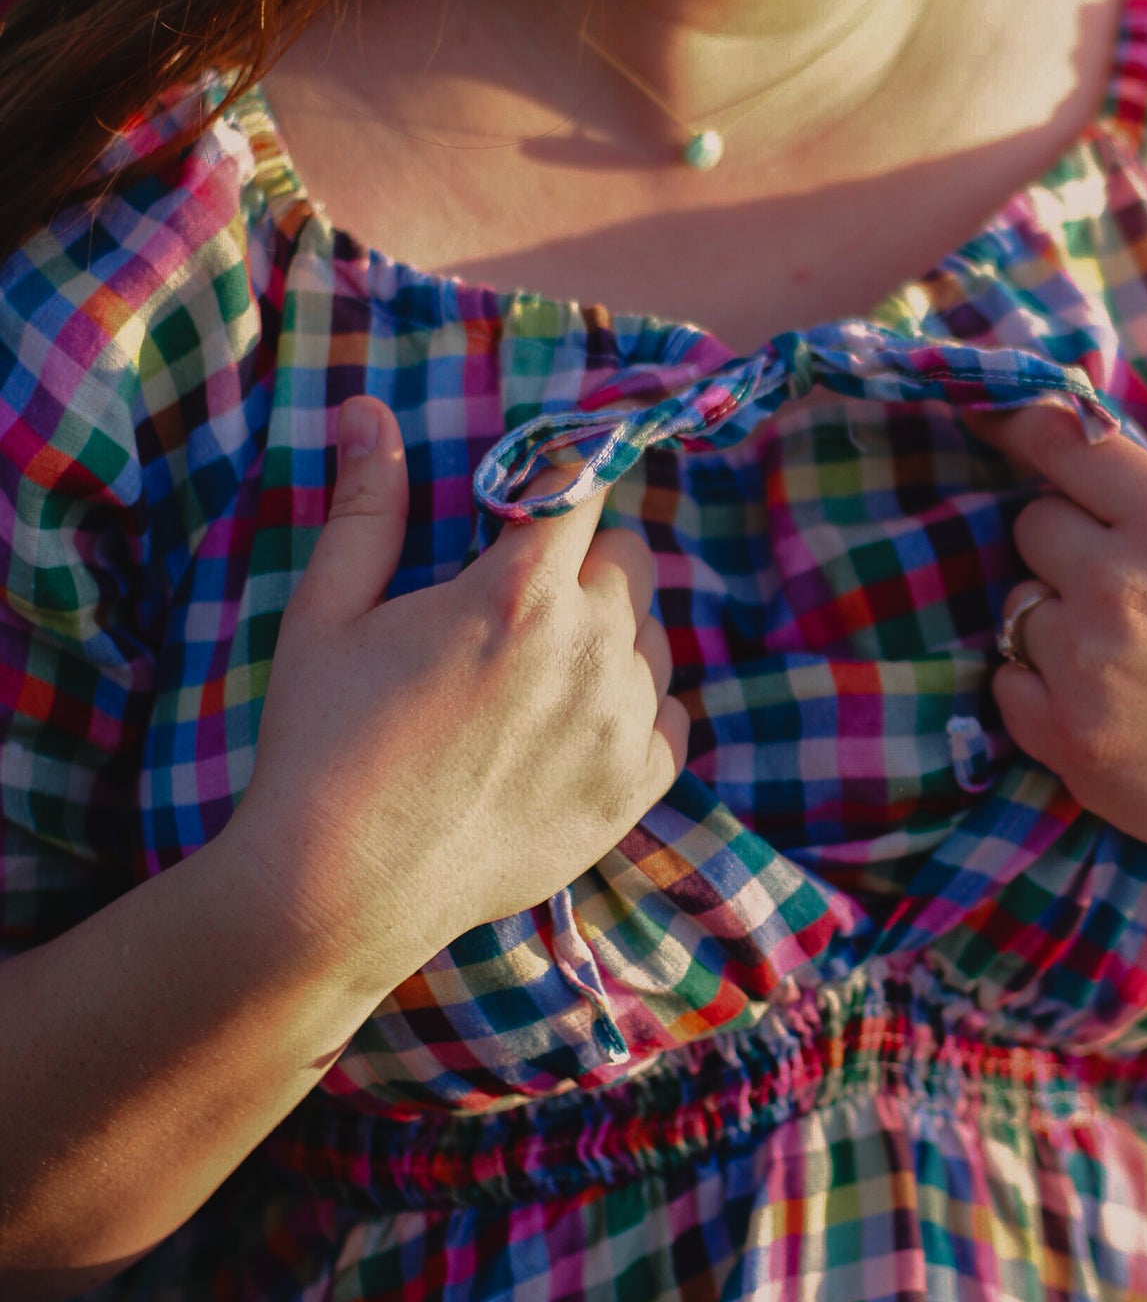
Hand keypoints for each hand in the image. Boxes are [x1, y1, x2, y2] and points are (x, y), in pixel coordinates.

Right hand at [227, 397, 688, 1003]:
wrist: (340, 891)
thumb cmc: (322, 744)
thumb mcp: (327, 614)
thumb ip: (366, 507)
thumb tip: (369, 410)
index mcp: (520, 593)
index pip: (582, 488)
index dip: (561, 486)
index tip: (539, 502)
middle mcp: (592, 649)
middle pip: (631, 559)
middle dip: (584, 564)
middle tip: (519, 605)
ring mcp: (623, 723)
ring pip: (655, 639)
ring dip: (612, 640)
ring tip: (532, 681)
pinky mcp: (637, 789)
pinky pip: (669, 719)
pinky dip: (631, 716)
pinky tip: (565, 734)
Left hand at [981, 337, 1146, 883]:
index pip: (1063, 445)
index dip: (1031, 431)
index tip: (995, 415)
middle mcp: (1122, 585)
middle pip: (1032, 524)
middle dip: (1071, 542)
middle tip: (1137, 581)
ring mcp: (1087, 666)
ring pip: (1019, 604)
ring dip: (1059, 617)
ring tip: (1136, 649)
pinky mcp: (1066, 738)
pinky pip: (1006, 681)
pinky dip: (1041, 687)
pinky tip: (1113, 699)